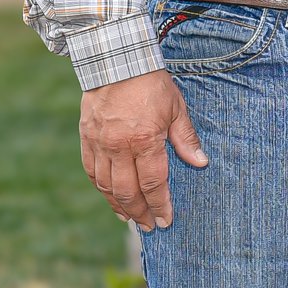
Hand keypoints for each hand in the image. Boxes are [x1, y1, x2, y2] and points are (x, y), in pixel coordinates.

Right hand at [79, 70, 205, 230]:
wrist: (115, 60)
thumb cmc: (151, 83)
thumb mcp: (176, 108)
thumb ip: (185, 138)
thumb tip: (201, 163)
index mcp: (144, 140)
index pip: (153, 183)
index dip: (161, 205)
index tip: (167, 220)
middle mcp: (118, 147)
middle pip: (128, 192)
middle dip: (140, 213)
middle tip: (150, 227)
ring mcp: (99, 144)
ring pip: (106, 186)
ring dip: (118, 206)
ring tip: (130, 218)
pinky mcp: (86, 138)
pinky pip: (92, 171)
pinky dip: (101, 188)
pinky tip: (110, 197)